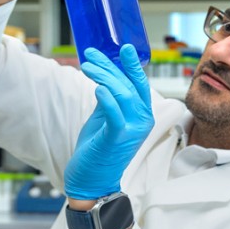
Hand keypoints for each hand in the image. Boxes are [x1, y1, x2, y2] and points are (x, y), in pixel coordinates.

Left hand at [64, 45, 153, 199]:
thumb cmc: (99, 150)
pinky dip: (106, 98)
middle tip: (91, 54)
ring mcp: (132, 130)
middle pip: (129, 85)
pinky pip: (114, 114)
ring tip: (87, 66)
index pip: (140, 84)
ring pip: (122, 94)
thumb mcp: (105, 119)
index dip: (132, 65)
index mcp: (142, 115)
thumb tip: (104, 79)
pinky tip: (97, 87)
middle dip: (110, 66)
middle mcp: (142, 121)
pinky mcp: (118, 138)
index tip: (123, 48)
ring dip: (104, 77)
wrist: (93, 180)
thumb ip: (109, 100)